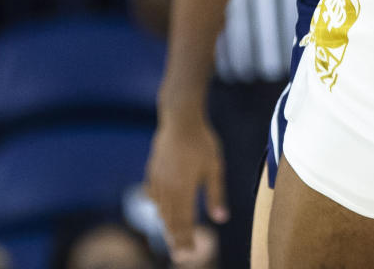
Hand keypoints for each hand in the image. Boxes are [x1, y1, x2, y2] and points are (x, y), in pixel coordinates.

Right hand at [147, 112, 228, 254]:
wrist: (180, 119)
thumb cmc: (202, 142)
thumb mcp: (214, 168)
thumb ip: (216, 194)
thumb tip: (221, 219)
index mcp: (183, 190)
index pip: (184, 223)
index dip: (186, 241)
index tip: (189, 254)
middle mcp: (167, 189)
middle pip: (170, 221)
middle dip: (176, 239)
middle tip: (181, 255)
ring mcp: (157, 181)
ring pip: (161, 210)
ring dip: (168, 225)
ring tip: (173, 237)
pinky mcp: (152, 171)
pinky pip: (154, 196)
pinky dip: (159, 207)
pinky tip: (162, 211)